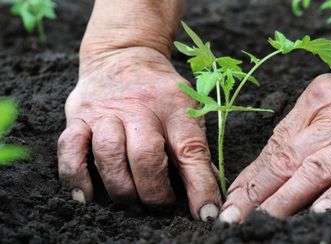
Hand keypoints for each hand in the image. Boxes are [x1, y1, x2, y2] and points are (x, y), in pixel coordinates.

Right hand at [57, 47, 220, 220]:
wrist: (124, 55)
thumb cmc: (161, 92)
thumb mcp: (186, 108)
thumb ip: (194, 148)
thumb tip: (208, 192)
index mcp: (175, 106)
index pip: (191, 149)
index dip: (200, 186)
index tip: (206, 213)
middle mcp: (140, 107)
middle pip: (145, 156)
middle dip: (154, 192)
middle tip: (160, 206)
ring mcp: (105, 111)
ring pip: (108, 155)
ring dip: (121, 189)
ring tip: (132, 203)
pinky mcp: (78, 116)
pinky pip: (70, 148)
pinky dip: (76, 177)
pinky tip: (87, 196)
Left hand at [219, 38, 330, 222]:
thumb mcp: (329, 100)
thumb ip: (299, 131)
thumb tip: (264, 169)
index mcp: (313, 103)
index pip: (274, 147)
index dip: (250, 177)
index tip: (232, 200)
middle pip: (287, 159)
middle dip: (257, 193)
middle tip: (233, 217)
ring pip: (315, 169)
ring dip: (286, 198)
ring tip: (263, 220)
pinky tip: (320, 211)